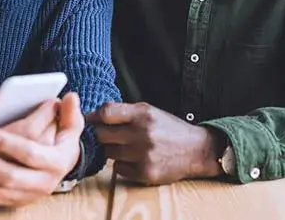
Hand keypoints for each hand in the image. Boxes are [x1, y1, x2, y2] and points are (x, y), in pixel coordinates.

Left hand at [0, 92, 83, 206]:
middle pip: (10, 176)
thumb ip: (69, 113)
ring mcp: (29, 195)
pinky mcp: (16, 201)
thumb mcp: (68, 126)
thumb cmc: (59, 139)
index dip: (9, 144)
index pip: (30, 153)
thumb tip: (69, 97)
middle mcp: (45, 182)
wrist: (53, 167)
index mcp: (58, 161)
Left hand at [86, 102, 222, 184]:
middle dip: (98, 134)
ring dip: (111, 150)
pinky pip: (119, 169)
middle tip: (100, 135)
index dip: (93, 117)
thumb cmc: (168, 128)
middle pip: (102, 134)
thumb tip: (94, 116)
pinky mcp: (146, 172)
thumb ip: (124, 112)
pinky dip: (122, 164)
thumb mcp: (149, 111)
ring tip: (123, 146)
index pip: (106, 112)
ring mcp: (144, 155)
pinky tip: (133, 159)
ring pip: (109, 153)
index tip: (88, 120)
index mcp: (143, 114)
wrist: (196, 150)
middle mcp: (143, 133)